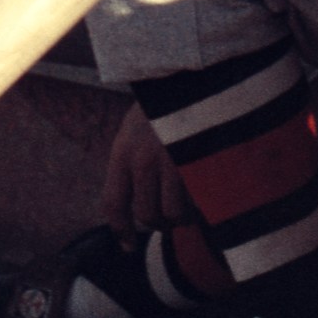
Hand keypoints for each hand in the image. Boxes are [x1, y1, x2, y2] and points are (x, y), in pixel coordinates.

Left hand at [100, 99, 194, 243]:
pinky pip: (197, 202)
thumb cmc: (165, 101)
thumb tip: (134, 200)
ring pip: (174, 214)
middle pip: (146, 215)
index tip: (128, 245)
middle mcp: (143, 159)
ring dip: (182, 218)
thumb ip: (132, 160)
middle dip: (158, 224)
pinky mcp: (197, 162)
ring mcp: (171, 161)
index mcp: (123, 150)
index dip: (120, 230)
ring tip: (189, 207)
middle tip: (169, 220)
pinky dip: (201, 207)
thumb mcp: (135, 127)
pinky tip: (205, 196)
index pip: (113, 204)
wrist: (191, 72)